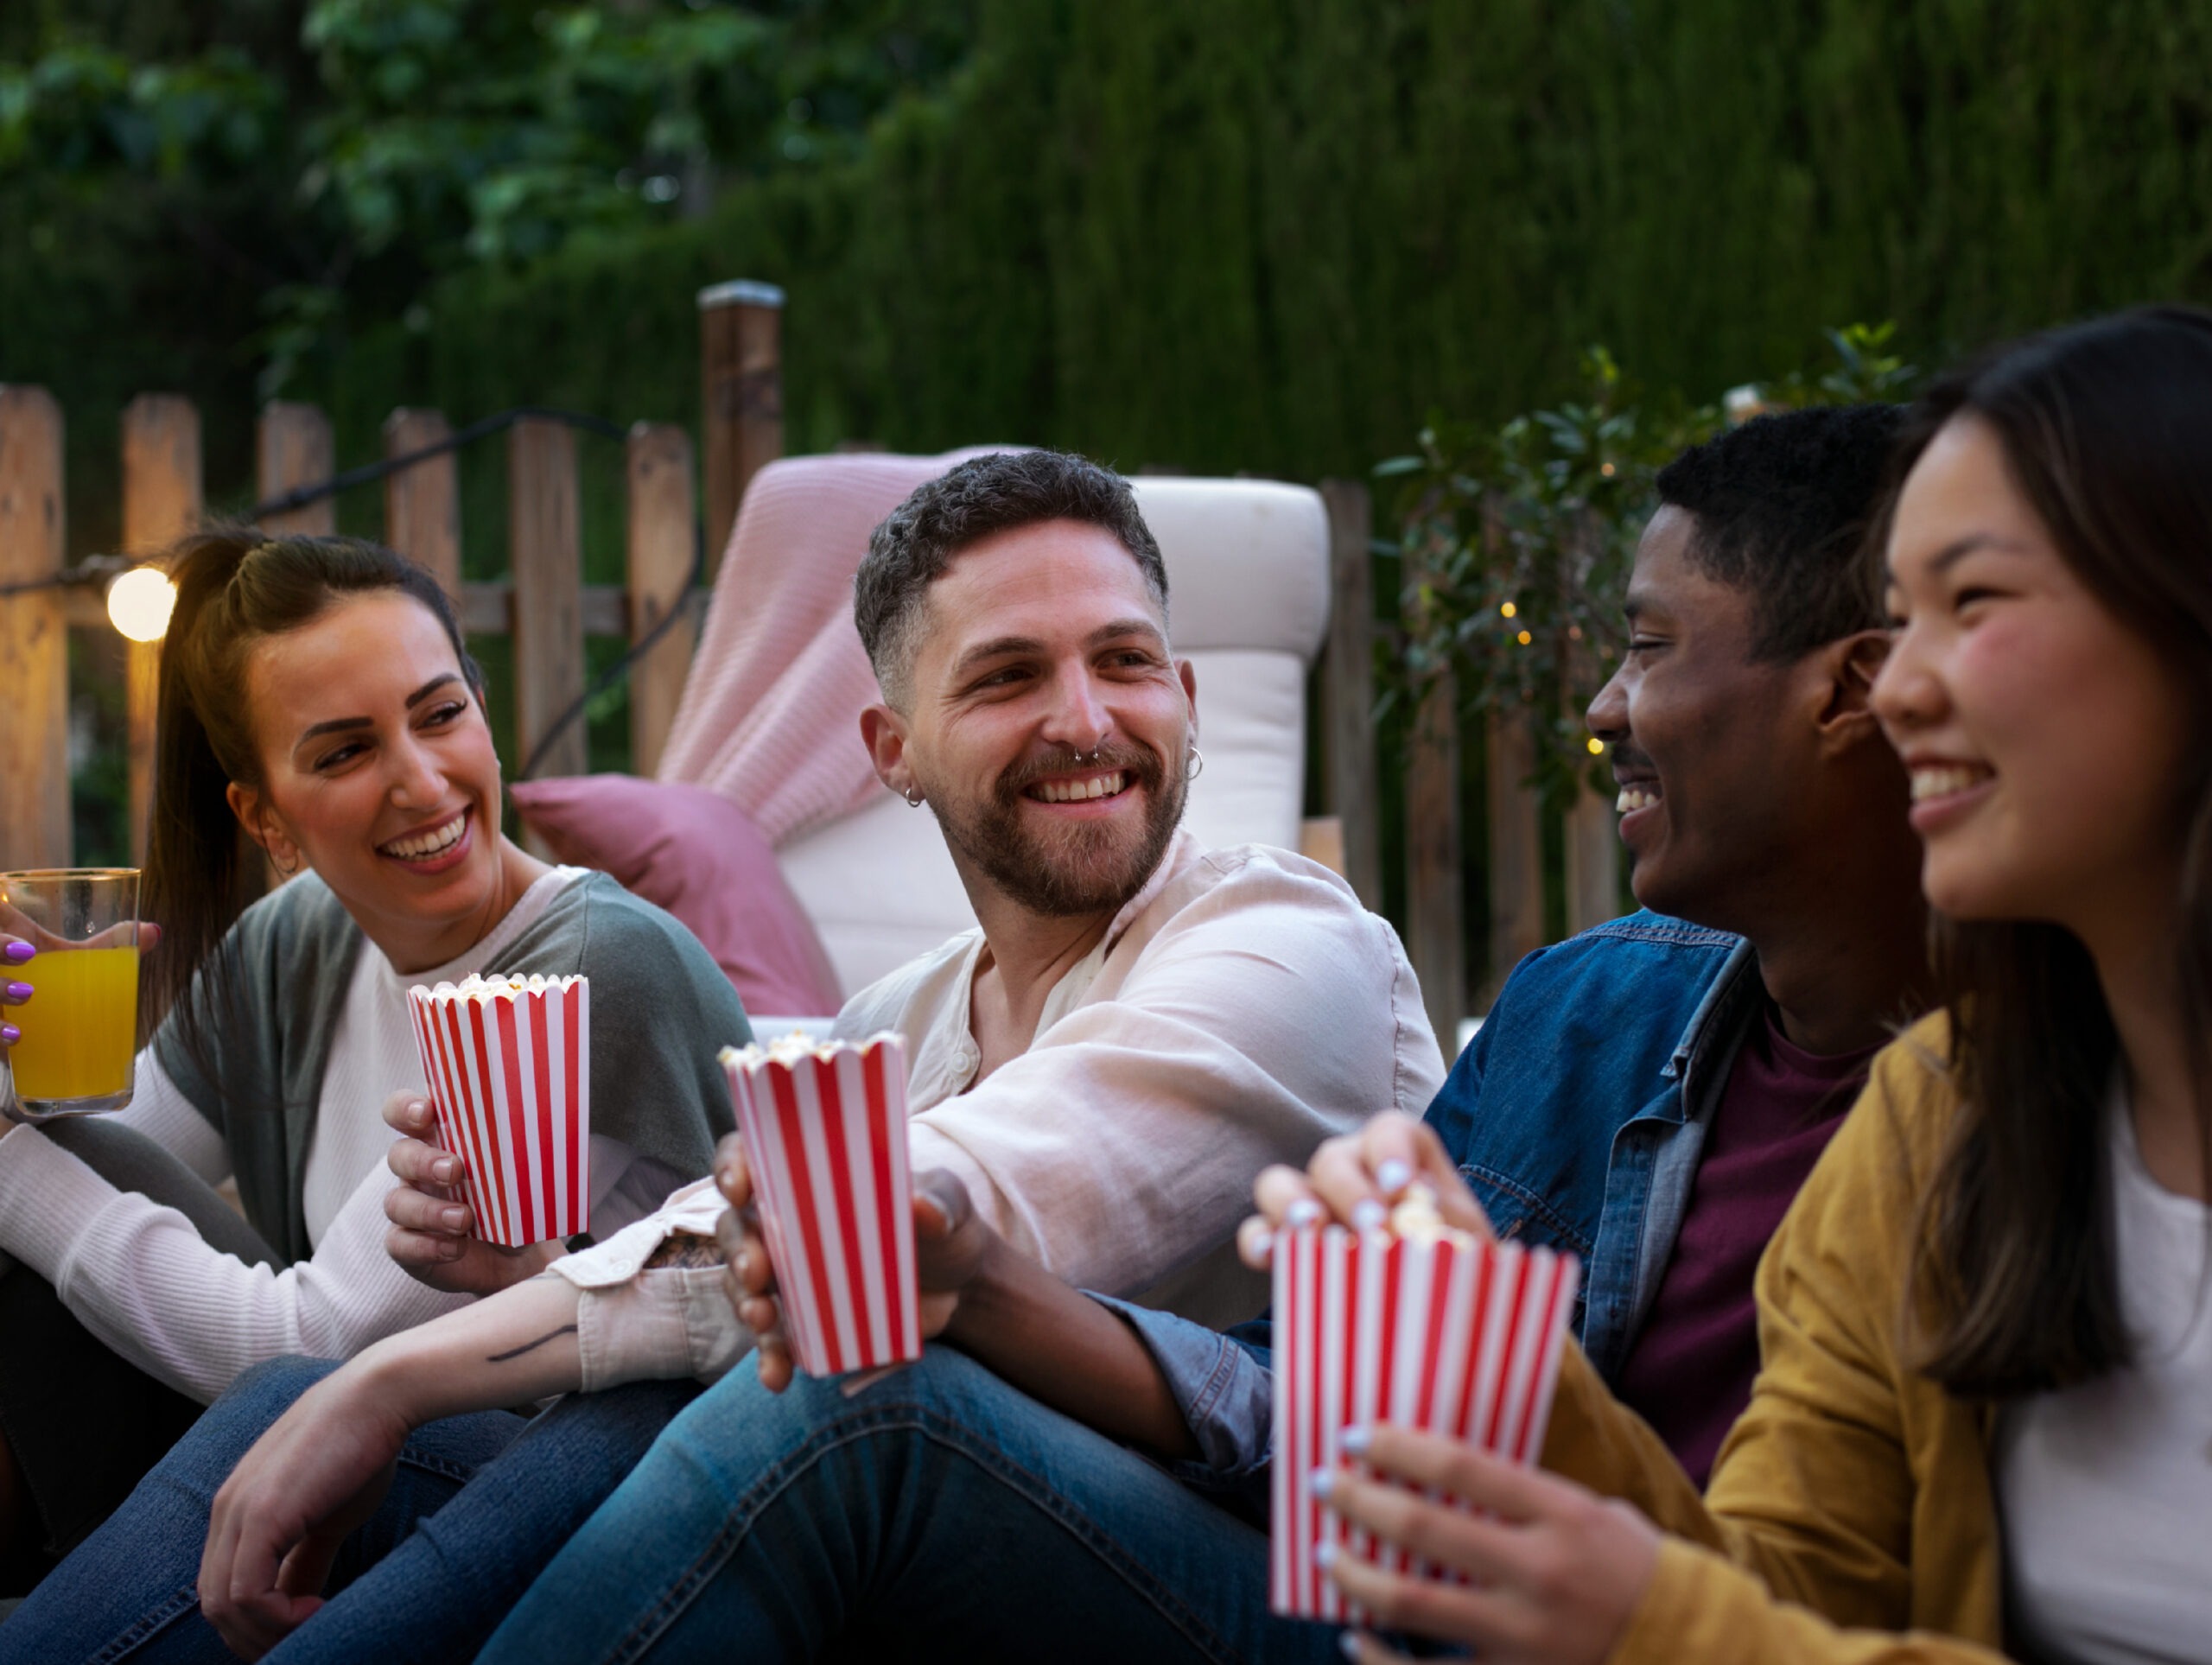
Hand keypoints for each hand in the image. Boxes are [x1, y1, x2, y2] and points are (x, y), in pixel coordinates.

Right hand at [0, 922, 160, 1048]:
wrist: (20, 1020)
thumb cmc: (40, 975)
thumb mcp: (65, 957)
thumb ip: (105, 945)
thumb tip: (153, 931)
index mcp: (3, 936)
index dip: (0, 930)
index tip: (28, 948)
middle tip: (28, 963)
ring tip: (25, 1001)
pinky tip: (16, 1038)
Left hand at [198, 1360, 410, 1658]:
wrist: (380, 1395)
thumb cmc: (363, 1446)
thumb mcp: (329, 1516)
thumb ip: (306, 1560)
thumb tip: (300, 1602)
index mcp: (236, 1508)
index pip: (220, 1585)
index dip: (254, 1621)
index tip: (301, 1625)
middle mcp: (225, 1510)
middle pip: (213, 1603)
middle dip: (254, 1635)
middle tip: (302, 1641)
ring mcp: (238, 1511)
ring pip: (223, 1605)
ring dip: (266, 1631)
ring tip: (314, 1622)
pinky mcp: (261, 1515)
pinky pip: (246, 1592)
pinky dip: (277, 1616)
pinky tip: (316, 1608)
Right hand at [381, 1091, 556, 1294]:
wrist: (520, 1256)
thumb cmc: (517, 1197)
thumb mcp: (524, 1168)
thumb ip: (527, 1142)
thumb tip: (557, 1115)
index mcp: (441, 1138)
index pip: (404, 1112)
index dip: (406, 1108)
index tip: (426, 1113)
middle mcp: (418, 1169)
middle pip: (399, 1154)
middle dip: (423, 1161)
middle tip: (455, 1171)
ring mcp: (411, 1207)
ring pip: (397, 1202)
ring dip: (429, 1210)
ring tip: (464, 1219)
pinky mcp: (409, 1245)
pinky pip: (400, 1244)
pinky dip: (426, 1246)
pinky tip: (454, 1248)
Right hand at [713, 1133, 993, 1392]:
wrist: (961, 1289)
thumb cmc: (945, 1227)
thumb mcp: (951, 1204)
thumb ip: (940, 1202)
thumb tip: (921, 1206)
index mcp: (813, 1177)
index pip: (755, 1157)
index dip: (734, 1166)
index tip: (740, 1186)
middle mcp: (788, 1222)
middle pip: (737, 1226)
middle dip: (739, 1248)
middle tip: (759, 1269)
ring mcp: (791, 1275)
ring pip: (743, 1284)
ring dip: (744, 1303)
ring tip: (763, 1320)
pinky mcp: (802, 1321)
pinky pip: (771, 1339)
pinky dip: (769, 1357)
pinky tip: (778, 1375)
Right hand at [1238, 1111, 1490, 1267]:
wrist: (1441, 1303)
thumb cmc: (1457, 1261)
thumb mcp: (1468, 1240)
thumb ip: (1451, 1225)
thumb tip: (1426, 1220)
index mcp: (1401, 1157)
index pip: (1390, 1131)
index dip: (1391, 1151)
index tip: (1402, 1185)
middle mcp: (1352, 1168)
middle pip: (1333, 1159)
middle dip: (1349, 1191)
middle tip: (1371, 1226)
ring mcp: (1313, 1200)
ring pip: (1281, 1182)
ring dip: (1291, 1203)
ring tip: (1310, 1229)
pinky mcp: (1287, 1241)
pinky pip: (1258, 1229)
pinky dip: (1259, 1240)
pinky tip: (1270, 1257)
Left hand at [1320, 1423, 1658, 1664]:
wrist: (1691, 1648)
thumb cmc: (1632, 1566)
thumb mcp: (1590, 1511)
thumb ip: (1524, 1495)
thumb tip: (1443, 1465)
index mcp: (1559, 1516)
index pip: (1460, 1468)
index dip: (1397, 1447)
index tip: (1355, 1437)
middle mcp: (1536, 1572)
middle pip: (1422, 1529)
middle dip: (1359, 1501)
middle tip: (1323, 1484)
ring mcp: (1522, 1635)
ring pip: (1412, 1606)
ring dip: (1355, 1576)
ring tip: (1325, 1555)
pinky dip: (1379, 1660)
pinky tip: (1352, 1638)